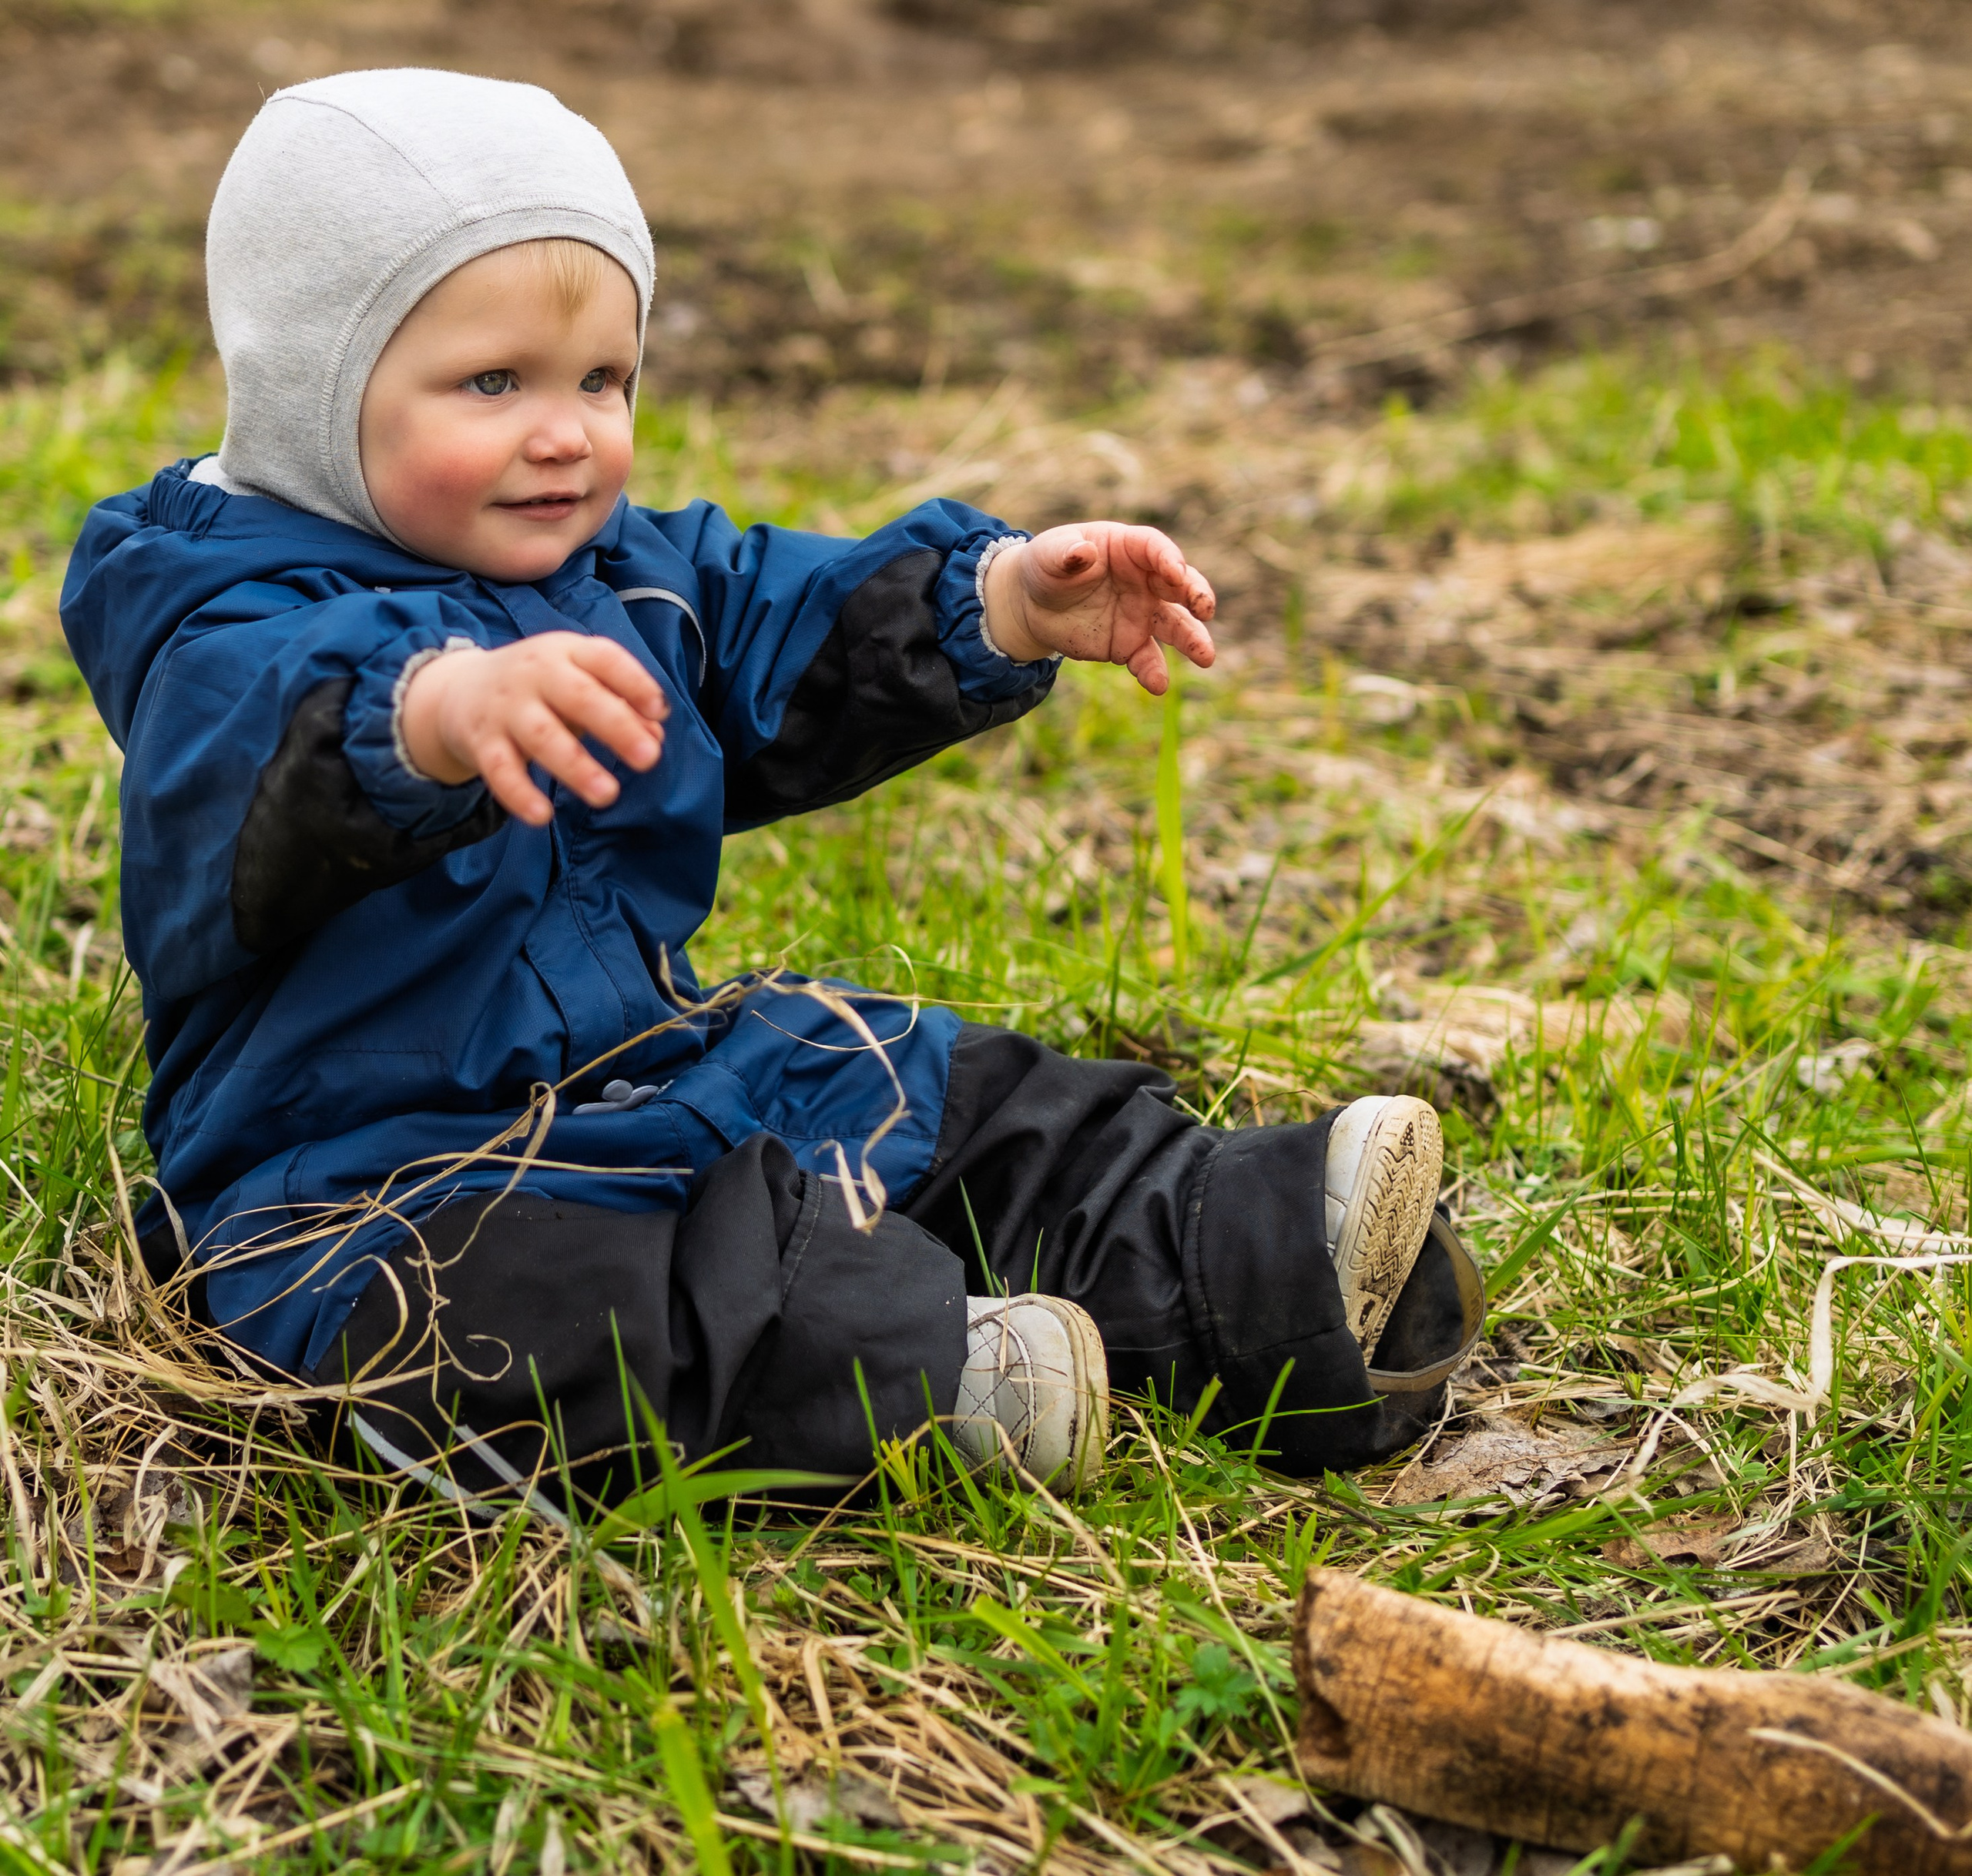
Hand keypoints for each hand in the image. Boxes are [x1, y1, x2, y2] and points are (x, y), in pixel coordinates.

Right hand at [399, 632, 667, 826]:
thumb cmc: (542, 688)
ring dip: (576, 767)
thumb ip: (621, 706)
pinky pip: (500, 770)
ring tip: (607, 794)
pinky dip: (519, 794)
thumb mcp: (579, 682)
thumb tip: (656, 738)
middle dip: (616, 727)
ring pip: (542, 736)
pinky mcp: (482, 741)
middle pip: (579, 697)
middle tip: (649, 758)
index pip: (605, 659)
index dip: (635, 683)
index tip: (660, 712)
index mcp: (567, 652)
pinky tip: (542, 816)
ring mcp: (506, 707)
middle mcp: (536, 674)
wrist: (461, 690)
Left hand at [983, 522, 1215, 693]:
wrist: (1033, 604)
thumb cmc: (1047, 566)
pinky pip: (1147, 659)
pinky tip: (1157, 685)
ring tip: (1206, 656)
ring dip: (1192, 640)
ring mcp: (1141, 614)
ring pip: (1175, 626)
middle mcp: (1144, 581)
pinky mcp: (1130, 644)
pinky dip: (1153, 672)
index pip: (1154, 548)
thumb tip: (1082, 553)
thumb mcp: (1048, 554)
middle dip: (1196, 595)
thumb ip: (1065, 553)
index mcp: (1127, 548)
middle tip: (1205, 609)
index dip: (1168, 559)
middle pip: (1178, 585)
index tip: (1176, 573)